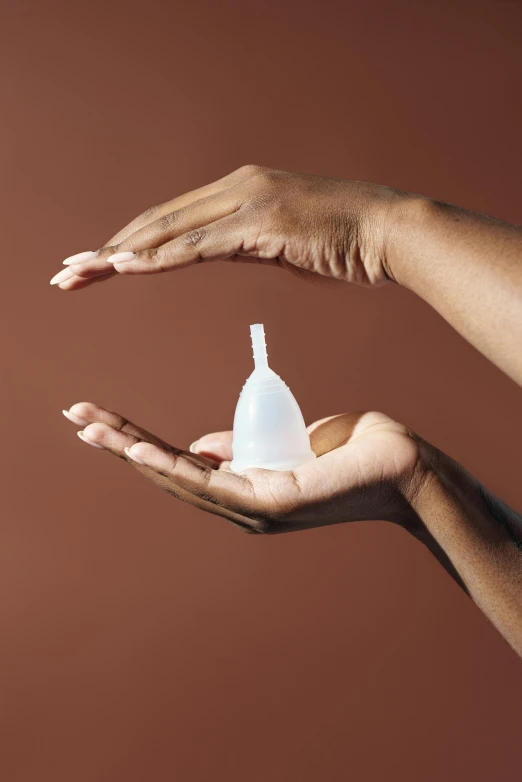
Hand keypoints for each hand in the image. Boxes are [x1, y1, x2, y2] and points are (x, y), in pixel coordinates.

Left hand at [50, 166, 403, 289]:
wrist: (389, 233)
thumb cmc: (343, 243)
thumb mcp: (282, 245)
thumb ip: (243, 245)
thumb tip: (215, 253)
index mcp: (241, 191)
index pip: (171, 218)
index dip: (129, 240)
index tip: (96, 261)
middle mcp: (237, 188)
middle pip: (158, 220)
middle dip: (108, 247)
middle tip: (67, 270)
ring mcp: (248, 201)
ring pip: (169, 230)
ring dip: (120, 254)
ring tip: (79, 273)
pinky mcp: (261, 223)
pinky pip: (199, 245)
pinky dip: (159, 258)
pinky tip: (125, 267)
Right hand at [62, 402, 428, 533]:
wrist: (402, 465)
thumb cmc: (349, 451)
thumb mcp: (282, 438)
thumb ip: (240, 444)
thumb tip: (201, 445)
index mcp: (240, 487)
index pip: (175, 461)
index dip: (133, 440)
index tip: (98, 418)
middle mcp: (239, 504)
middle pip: (167, 470)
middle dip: (118, 442)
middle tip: (74, 417)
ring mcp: (253, 508)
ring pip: (180, 478)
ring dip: (131, 451)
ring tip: (91, 429)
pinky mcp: (272, 503)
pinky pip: (213, 483)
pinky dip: (172, 465)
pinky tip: (138, 449)